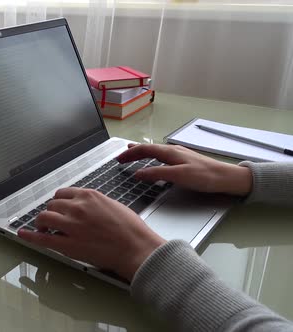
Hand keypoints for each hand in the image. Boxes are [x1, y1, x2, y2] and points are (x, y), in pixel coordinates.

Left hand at [18, 187, 165, 280]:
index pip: (63, 193)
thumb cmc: (131, 230)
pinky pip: (42, 238)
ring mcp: (71, 225)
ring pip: (44, 217)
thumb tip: (85, 206)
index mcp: (89, 196)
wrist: (136, 248)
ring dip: (42, 222)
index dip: (59, 202)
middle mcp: (77, 207)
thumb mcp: (113, 205)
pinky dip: (30, 235)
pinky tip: (23, 234)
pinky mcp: (68, 244)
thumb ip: (95, 203)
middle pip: (52, 204)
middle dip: (52, 212)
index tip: (58, 208)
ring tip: (43, 228)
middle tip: (53, 221)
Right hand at [116, 144, 251, 195]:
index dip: (130, 154)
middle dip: (133, 152)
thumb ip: (156, 173)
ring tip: (132, 153)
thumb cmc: (205, 176)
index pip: (144, 149)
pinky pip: (162, 156)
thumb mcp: (178, 176)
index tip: (118, 159)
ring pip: (155, 151)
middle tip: (121, 157)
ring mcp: (179, 155)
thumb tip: (138, 173)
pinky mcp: (184, 161)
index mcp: (170, 152)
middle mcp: (173, 151)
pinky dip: (151, 157)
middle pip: (148, 148)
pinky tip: (154, 161)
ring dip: (142, 153)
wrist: (227, 178)